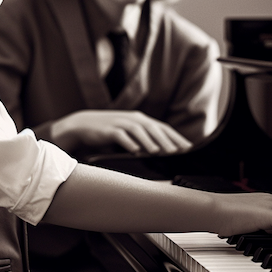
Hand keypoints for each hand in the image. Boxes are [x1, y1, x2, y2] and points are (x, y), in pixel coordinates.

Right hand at [50, 109, 192, 154]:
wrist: (84, 125)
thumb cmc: (110, 130)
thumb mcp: (130, 132)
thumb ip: (145, 138)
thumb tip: (163, 151)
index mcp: (140, 120)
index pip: (162, 128)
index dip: (176, 137)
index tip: (188, 147)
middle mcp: (133, 119)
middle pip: (153, 129)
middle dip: (166, 140)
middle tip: (177, 151)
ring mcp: (121, 123)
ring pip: (138, 131)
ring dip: (149, 141)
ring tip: (158, 151)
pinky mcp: (108, 130)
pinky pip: (120, 136)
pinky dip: (128, 142)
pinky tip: (135, 150)